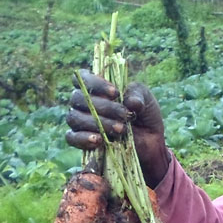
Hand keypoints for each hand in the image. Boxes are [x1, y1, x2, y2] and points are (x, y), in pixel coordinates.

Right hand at [65, 70, 170, 186]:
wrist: (150, 143)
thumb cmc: (144, 116)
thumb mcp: (146, 101)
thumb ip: (138, 95)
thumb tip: (130, 102)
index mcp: (96, 88)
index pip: (81, 78)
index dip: (94, 83)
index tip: (115, 93)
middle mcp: (84, 103)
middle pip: (78, 98)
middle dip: (103, 107)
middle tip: (125, 115)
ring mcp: (81, 122)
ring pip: (75, 117)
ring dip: (98, 123)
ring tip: (121, 129)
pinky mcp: (82, 141)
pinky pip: (72, 137)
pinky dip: (83, 138)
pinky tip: (99, 140)